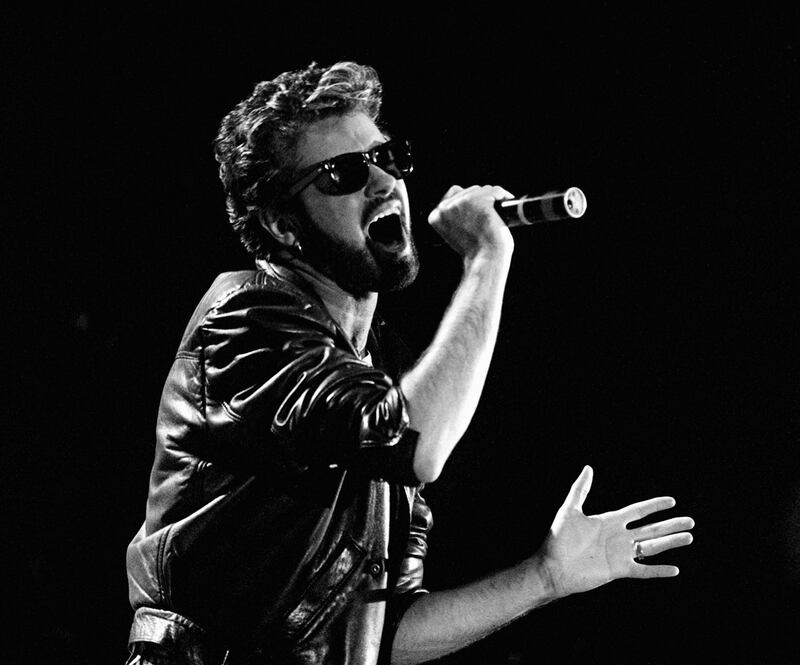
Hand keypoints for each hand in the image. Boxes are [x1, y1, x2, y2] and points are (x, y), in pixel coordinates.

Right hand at [427, 185, 513, 258]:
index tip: (477, 212)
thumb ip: (455, 216)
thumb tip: (469, 202)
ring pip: (484, 190)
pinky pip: (496, 191)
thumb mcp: (455, 232)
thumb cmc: (474, 251)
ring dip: (494, 198)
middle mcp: (447, 206)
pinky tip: (505, 204)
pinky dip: (503, 196)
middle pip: (471, 190)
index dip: (468, 200)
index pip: (453, 193)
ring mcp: (464, 203)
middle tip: (490, 216)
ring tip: (498, 214)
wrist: (485, 261)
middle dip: (483, 200)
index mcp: (436, 215)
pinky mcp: (481, 202)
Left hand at [539, 466, 694, 596]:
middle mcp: (618, 537)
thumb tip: (588, 467)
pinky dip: (658, 570)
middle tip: (691, 521)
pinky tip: (675, 569)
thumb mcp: (570, 510)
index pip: (638, 511)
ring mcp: (620, 554)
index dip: (654, 506)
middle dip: (670, 525)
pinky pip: (643, 570)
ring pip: (652, 547)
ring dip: (670, 543)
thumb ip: (580, 489)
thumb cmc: (558, 539)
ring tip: (689, 537)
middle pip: (651, 529)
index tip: (672, 501)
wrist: (552, 566)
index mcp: (609, 521)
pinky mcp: (618, 570)